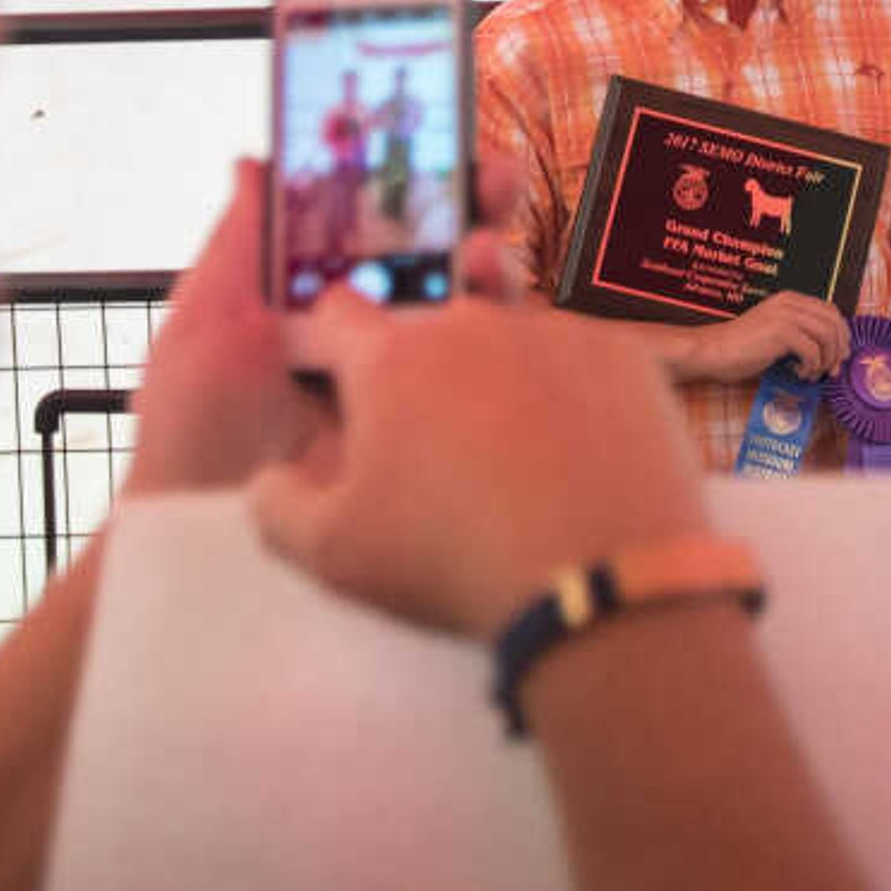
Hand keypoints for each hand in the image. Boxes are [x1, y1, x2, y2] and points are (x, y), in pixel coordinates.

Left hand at [127, 163, 538, 494]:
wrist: (208, 546)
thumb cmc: (190, 438)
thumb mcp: (204, 329)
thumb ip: (238, 245)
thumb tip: (254, 160)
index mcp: (317, 299)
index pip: (378, 223)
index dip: (416, 180)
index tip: (447, 142)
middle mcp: (372, 336)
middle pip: (441, 256)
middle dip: (477, 210)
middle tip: (497, 183)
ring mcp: (409, 388)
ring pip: (472, 312)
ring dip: (495, 269)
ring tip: (491, 257)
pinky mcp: (436, 437)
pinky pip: (484, 384)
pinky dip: (506, 346)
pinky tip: (505, 326)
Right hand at [249, 293, 711, 636]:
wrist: (598, 577)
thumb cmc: (454, 564)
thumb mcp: (334, 556)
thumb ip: (278, 506)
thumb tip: (269, 477)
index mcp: (390, 360)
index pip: (338, 312)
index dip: (336, 344)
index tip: (348, 380)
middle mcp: (470, 324)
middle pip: (433, 329)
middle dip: (428, 375)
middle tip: (444, 449)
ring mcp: (552, 331)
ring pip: (512, 340)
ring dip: (504, 381)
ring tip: (518, 459)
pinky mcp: (621, 353)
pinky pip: (581, 360)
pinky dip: (574, 396)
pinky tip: (577, 456)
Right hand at [677, 290, 853, 384]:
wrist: (712, 351)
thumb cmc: (740, 348)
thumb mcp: (774, 333)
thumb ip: (798, 332)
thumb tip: (830, 350)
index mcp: (790, 299)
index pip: (831, 311)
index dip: (841, 334)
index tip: (839, 356)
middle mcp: (790, 303)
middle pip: (834, 322)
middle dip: (839, 349)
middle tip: (832, 369)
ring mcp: (785, 316)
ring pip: (827, 336)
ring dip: (826, 360)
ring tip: (812, 374)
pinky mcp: (780, 332)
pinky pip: (812, 351)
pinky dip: (811, 366)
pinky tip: (798, 373)